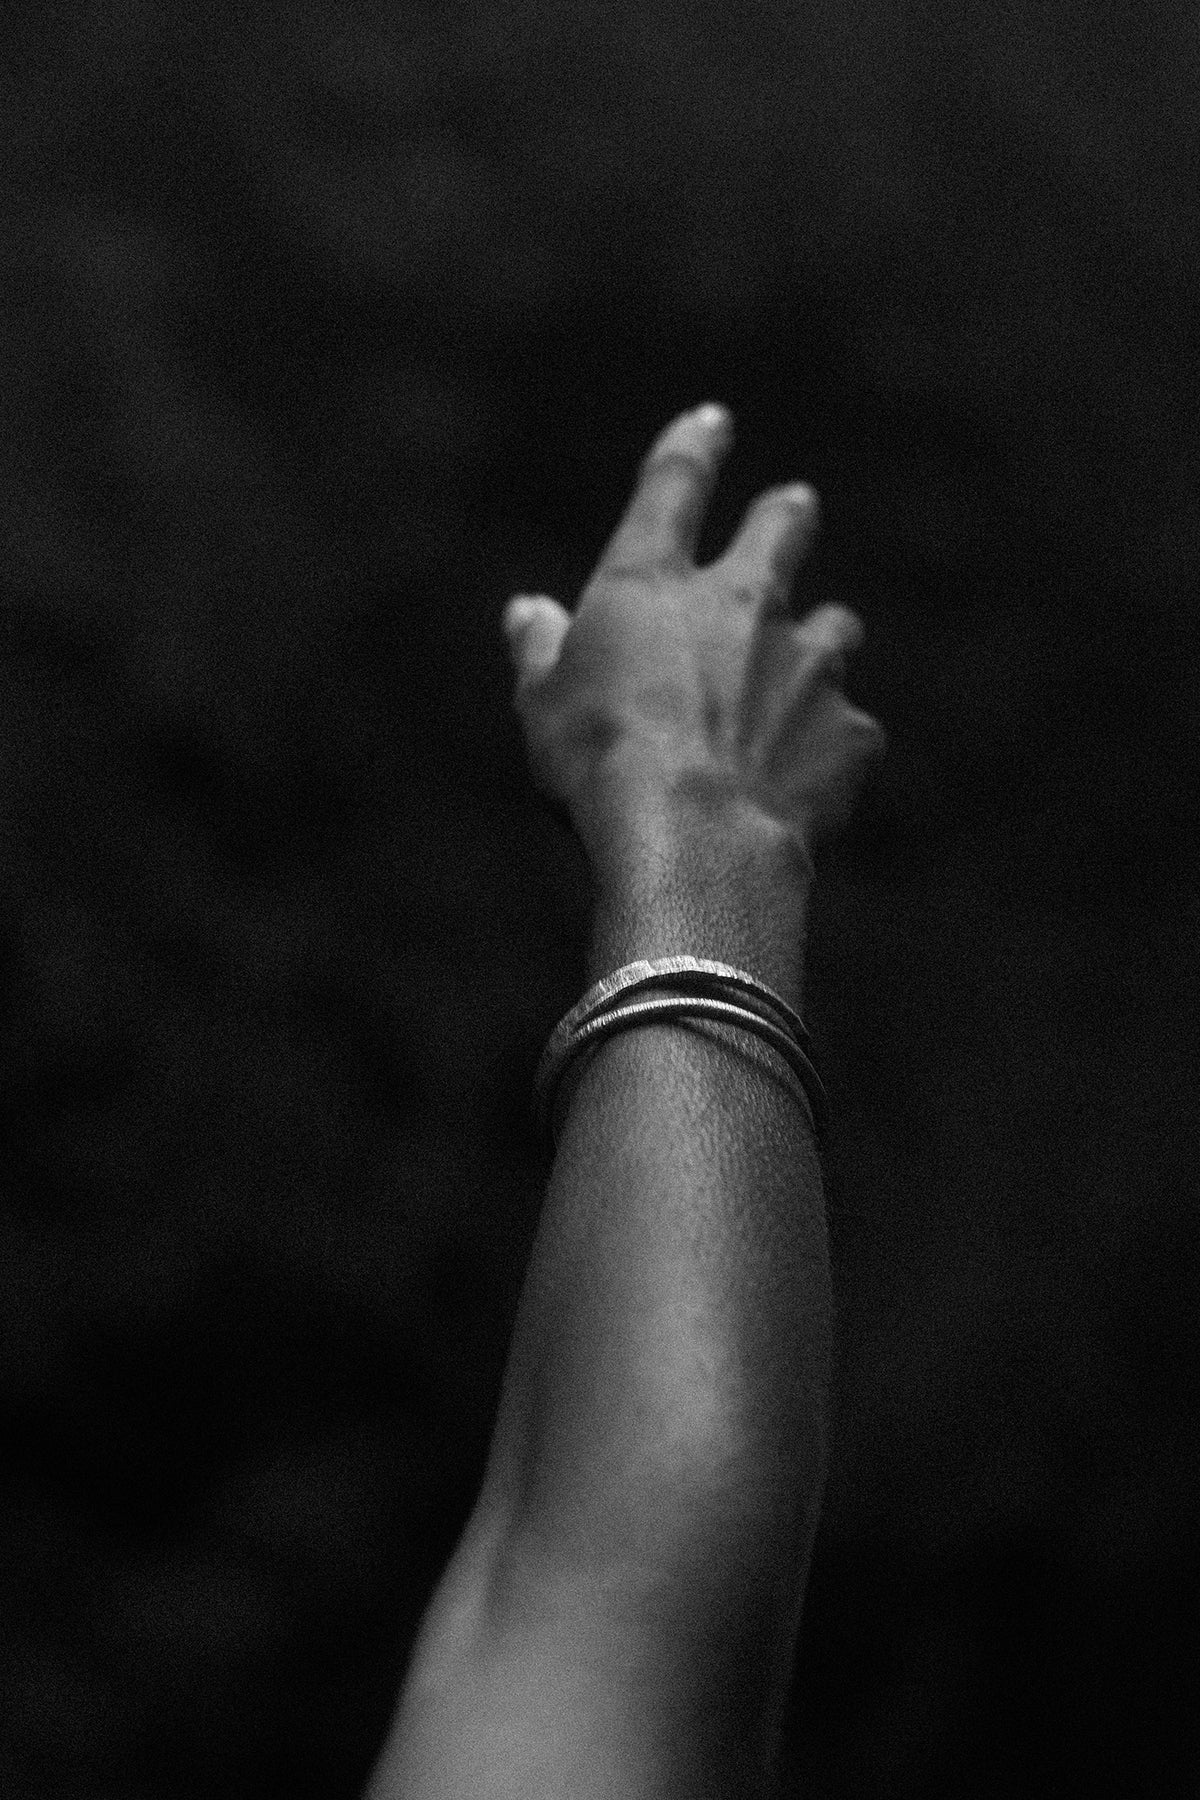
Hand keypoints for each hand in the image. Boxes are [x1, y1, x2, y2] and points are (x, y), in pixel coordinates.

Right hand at [501, 403, 885, 874]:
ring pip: (836, 628)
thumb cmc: (598, 768)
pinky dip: (830, 747)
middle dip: (787, 516)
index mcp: (653, 586)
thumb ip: (541, 650)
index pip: (674, 487)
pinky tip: (806, 780)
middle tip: (795, 507)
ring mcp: (807, 665)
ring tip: (808, 669)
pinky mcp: (849, 732)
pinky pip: (849, 731)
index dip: (693, 448)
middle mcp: (744, 606)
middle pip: (782, 531)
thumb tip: (529, 612)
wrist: (694, 840)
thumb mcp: (542, 706)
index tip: (712, 421)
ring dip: (821, 642)